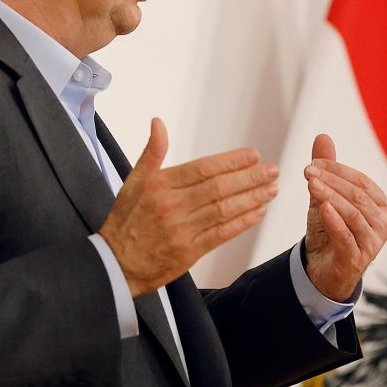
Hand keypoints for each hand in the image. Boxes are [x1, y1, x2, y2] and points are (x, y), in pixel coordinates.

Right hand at [98, 119, 277, 294]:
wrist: (115, 263)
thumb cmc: (126, 221)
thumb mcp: (133, 181)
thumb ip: (152, 152)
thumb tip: (158, 123)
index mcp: (160, 185)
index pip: (203, 168)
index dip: (231, 161)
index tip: (252, 156)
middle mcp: (172, 206)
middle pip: (218, 188)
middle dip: (249, 177)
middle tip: (271, 170)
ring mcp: (182, 230)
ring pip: (224, 210)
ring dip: (252, 198)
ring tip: (271, 189)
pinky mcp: (189, 252)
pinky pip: (221, 234)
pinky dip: (242, 222)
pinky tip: (258, 212)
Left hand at [302, 134, 386, 300]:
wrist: (323, 270)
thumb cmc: (330, 231)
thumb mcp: (325, 197)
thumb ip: (327, 170)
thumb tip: (323, 135)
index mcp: (380, 205)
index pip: (362, 181)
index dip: (338, 170)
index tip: (313, 163)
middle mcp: (382, 223)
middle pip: (358, 196)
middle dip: (333, 181)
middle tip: (308, 171)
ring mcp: (373, 242)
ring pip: (353, 214)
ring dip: (331, 197)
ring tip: (312, 184)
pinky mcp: (358, 259)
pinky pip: (347, 236)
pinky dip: (335, 220)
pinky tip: (322, 207)